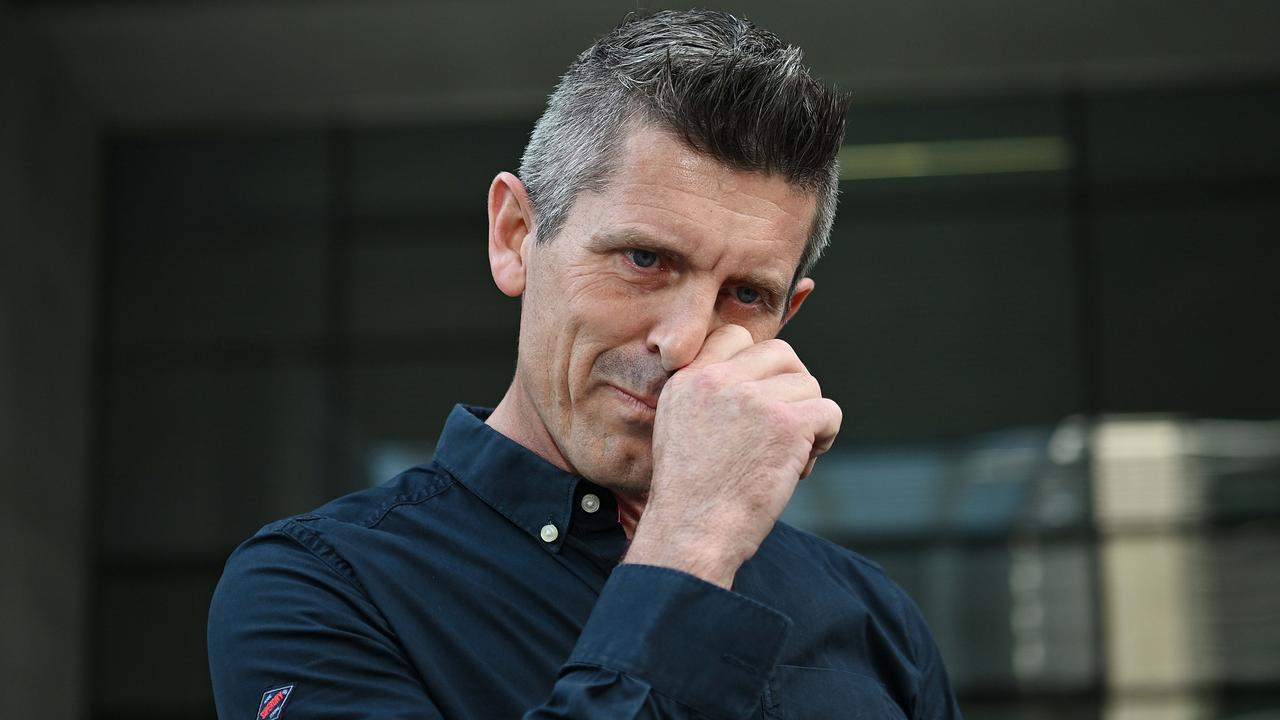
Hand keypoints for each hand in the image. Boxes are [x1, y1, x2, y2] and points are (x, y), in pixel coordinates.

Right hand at [623, 324, 841, 588]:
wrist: (692, 533)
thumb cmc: (690, 496)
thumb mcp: (677, 428)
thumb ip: (709, 396)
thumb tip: (761, 380)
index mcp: (688, 379)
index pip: (736, 336)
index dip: (759, 365)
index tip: (762, 399)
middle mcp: (719, 380)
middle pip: (782, 354)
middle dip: (792, 386)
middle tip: (786, 424)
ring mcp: (755, 400)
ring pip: (809, 386)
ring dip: (807, 419)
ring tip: (786, 456)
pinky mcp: (788, 424)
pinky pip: (829, 411)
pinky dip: (824, 438)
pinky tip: (800, 464)